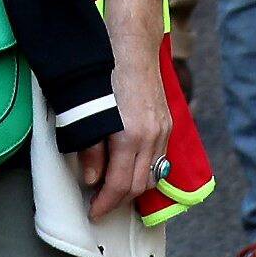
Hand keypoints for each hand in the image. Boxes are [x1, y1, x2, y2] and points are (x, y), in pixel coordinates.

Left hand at [76, 38, 173, 214]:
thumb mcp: (88, 112)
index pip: (119, 186)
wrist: (131, 44)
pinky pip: (160, 159)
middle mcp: (151, 137)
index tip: (93, 213)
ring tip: (113, 190)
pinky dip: (145, 171)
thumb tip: (91, 179)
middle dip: (118, 201)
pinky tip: (131, 169)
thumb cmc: (104, 73)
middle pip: (138, 186)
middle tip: (99, 204)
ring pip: (152, 175)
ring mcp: (163, 129)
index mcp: (129, 136)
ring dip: (133, 188)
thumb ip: (90, 149)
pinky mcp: (167, 122)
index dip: (105, 204)